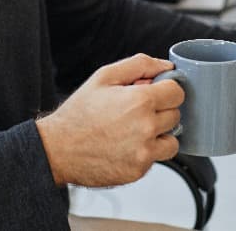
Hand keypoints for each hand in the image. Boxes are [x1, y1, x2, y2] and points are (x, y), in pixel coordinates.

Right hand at [36, 53, 184, 186]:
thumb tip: (166, 66)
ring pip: (172, 140)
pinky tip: (125, 145)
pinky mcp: (139, 170)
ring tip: (134, 130)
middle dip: (160, 110)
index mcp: (140, 101)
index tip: (153, 93)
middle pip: (176, 115)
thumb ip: (140, 65)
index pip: (177, 92)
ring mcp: (144, 152)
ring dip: (159, 134)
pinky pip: (157, 158)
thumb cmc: (79, 113)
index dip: (165, 89)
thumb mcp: (104, 76)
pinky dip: (146, 152)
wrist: (58, 149)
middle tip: (135, 111)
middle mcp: (146, 127)